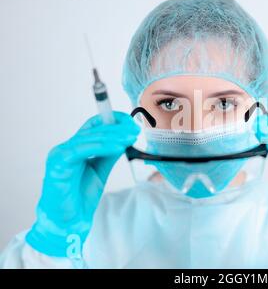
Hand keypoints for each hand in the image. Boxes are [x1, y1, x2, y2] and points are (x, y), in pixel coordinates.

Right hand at [26, 111, 139, 256]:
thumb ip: (108, 154)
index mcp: (75, 147)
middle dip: (117, 127)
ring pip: (89, 137)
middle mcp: (66, 148)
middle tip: (135, 130)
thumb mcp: (100, 170)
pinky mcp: (58, 164)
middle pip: (93, 129)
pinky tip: (117, 147)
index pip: (94, 125)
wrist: (67, 221)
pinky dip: (101, 146)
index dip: (114, 120)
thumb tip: (123, 139)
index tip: (132, 123)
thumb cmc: (80, 197)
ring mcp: (60, 154)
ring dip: (113, 136)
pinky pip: (81, 149)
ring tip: (130, 137)